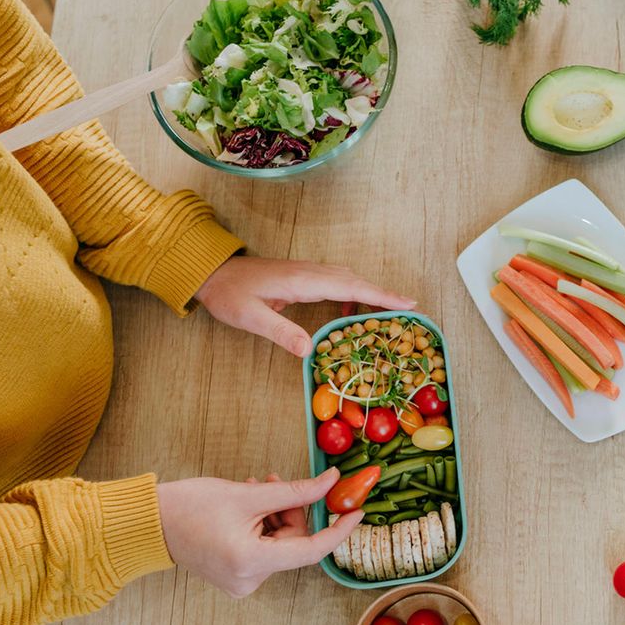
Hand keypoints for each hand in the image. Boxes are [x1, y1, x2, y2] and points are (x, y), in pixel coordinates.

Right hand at [157, 469, 361, 597]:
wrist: (148, 523)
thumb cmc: (191, 505)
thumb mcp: (249, 495)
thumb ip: (295, 492)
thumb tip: (331, 484)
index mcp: (252, 562)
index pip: (312, 550)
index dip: (338, 530)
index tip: (356, 511)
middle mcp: (249, 580)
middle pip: (293, 543)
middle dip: (289, 510)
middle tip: (271, 481)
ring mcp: (241, 583)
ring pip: (279, 544)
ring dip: (273, 514)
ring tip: (250, 490)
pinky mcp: (235, 578)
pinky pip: (264, 550)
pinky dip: (262, 527)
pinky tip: (245, 507)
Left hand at [196, 256, 414, 356]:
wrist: (212, 273)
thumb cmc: (229, 294)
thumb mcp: (250, 317)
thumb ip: (280, 331)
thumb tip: (310, 351)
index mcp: (303, 281)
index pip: (351, 286)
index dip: (381, 295)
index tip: (408, 303)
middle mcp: (310, 273)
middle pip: (357, 280)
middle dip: (385, 294)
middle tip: (412, 311)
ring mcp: (307, 273)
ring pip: (348, 279)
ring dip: (371, 292)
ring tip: (391, 312)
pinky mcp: (302, 278)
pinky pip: (336, 282)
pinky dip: (353, 293)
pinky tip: (352, 311)